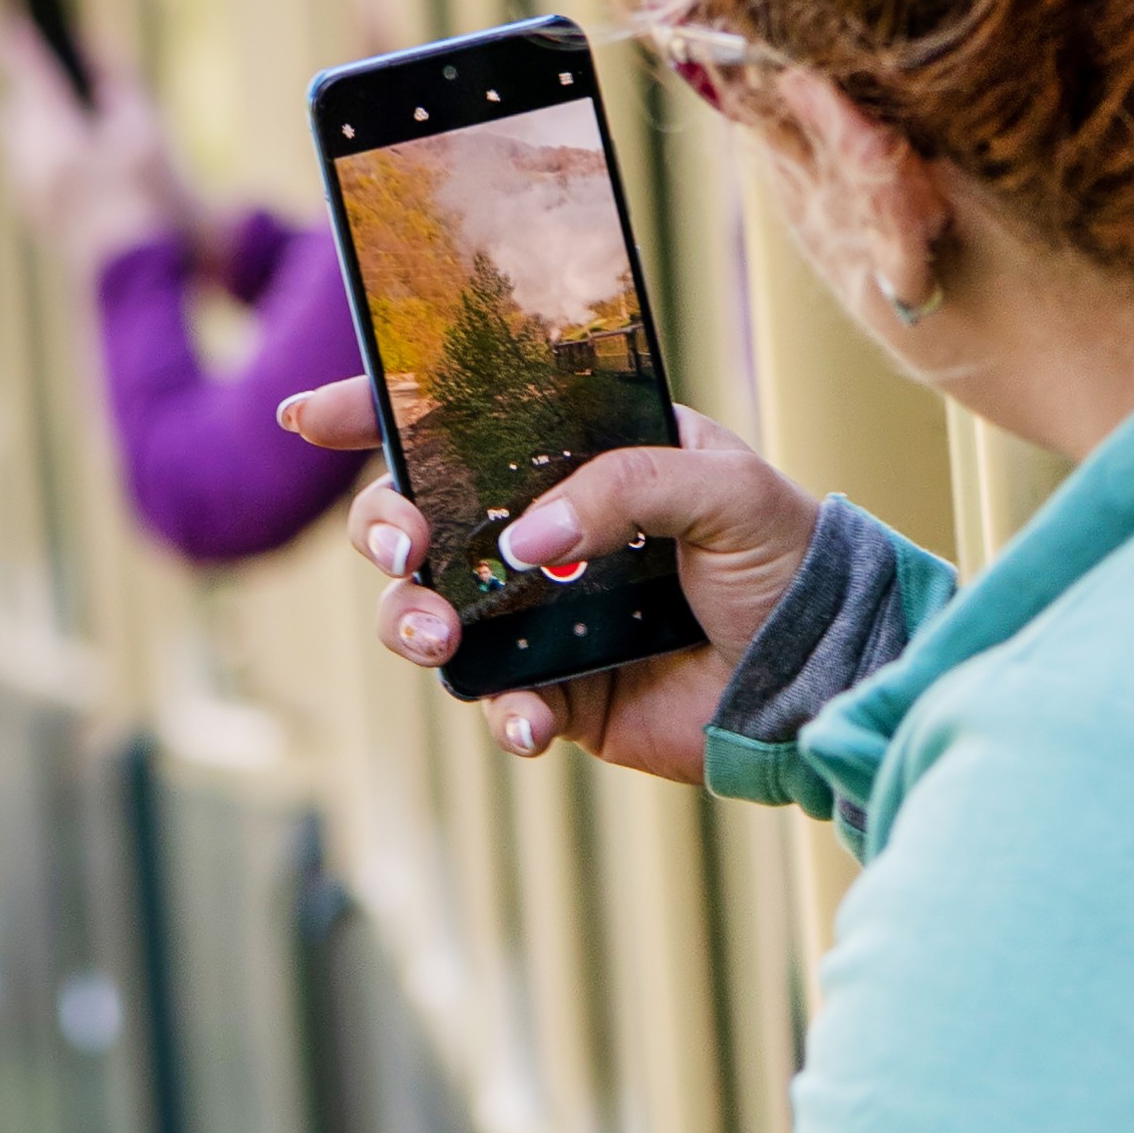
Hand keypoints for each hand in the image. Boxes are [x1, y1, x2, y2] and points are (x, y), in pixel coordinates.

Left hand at [0, 17, 191, 267]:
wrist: (143, 280)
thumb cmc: (156, 203)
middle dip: (36, 91)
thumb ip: (121, 89)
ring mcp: (31, 194)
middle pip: (20, 108)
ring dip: (41, 126)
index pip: (32, 76)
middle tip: (62, 80)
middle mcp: (35, 165)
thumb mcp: (150, 136)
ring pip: (21, 142)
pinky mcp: (37, 219)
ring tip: (75, 123)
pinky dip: (46, 159)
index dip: (21, 46)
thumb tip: (97, 60)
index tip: (10, 24)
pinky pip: (29, 172)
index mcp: (60, 139)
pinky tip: (77, 165)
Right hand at [278, 382, 822, 782]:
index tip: (308, 415)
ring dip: (411, 623)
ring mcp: (539, 613)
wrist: (826, 678)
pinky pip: (493, 702)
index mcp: (576, 454)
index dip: (376, 410)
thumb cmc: (786, 561)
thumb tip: (523, 542)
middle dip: (382, 527)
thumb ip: (623, 488)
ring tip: (442, 644)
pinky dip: (501, 715)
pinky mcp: (556, 690)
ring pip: (426, 610)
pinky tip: (535, 722)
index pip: (462, 418)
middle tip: (408, 550)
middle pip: (415, 514)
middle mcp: (542, 527)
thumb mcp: (723, 488)